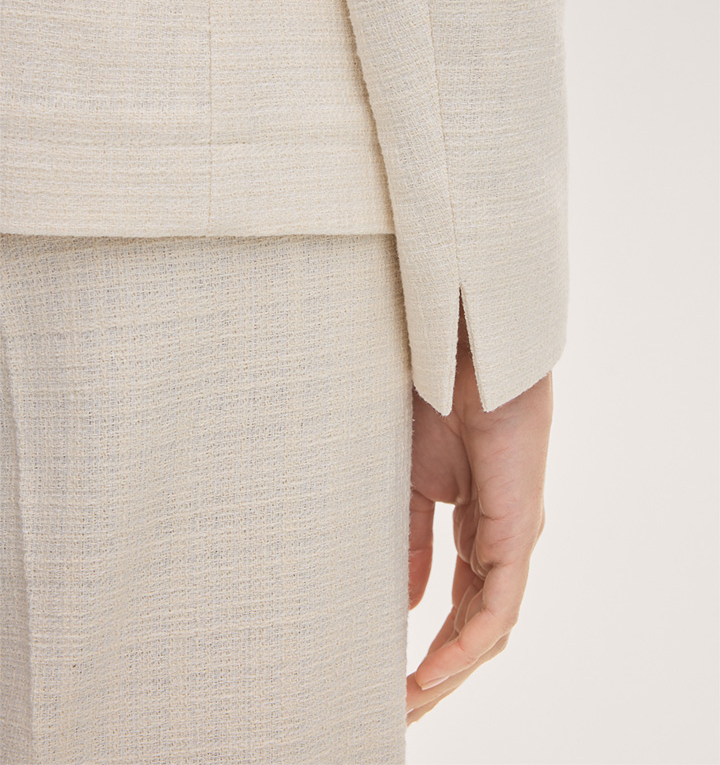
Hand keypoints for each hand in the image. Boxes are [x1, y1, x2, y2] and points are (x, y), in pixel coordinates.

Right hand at [405, 300, 553, 725]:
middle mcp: (501, 543)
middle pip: (478, 629)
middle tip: (398, 707)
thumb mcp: (412, 486)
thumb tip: (404, 605)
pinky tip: (435, 670)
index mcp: (477, 529)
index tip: (392, 679)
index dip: (432, 649)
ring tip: (410, 702)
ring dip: (452, 671)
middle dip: (441, 675)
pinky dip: (467, 644)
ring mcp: (512, 539)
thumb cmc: (437, 404)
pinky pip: (499, 606)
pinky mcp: (515, 529)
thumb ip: (411, 544)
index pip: (461, 608)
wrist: (462, 354)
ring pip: (491, 629)